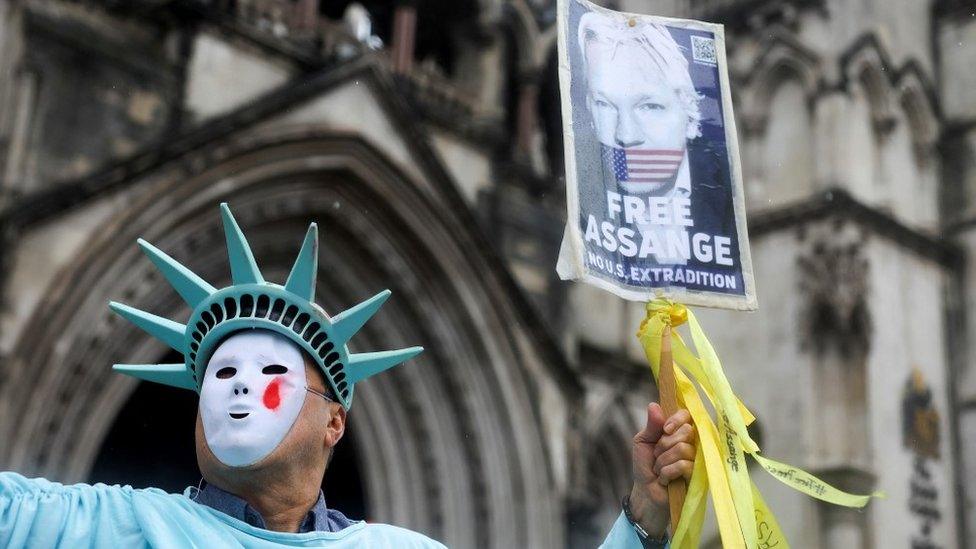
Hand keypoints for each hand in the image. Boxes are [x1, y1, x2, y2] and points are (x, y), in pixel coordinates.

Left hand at [628, 402, 694, 536]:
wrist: (645, 491)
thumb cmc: (645, 465)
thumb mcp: (642, 442)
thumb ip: (651, 425)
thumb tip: (654, 405)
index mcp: (678, 432)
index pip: (687, 415)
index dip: (676, 420)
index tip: (664, 430)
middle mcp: (691, 443)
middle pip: (686, 431)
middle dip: (664, 444)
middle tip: (657, 455)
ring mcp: (696, 459)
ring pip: (683, 449)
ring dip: (663, 461)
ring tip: (660, 469)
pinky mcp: (697, 476)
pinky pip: (683, 465)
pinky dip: (667, 472)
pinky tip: (664, 479)